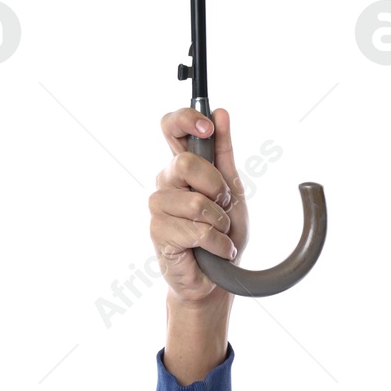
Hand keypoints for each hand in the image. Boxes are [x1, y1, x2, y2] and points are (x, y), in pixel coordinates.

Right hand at [152, 107, 247, 383]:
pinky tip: (217, 250)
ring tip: (219, 232)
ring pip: (196, 202)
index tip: (207, 126)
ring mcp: (159, 207)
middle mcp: (165, 181)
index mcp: (182, 165)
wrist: (217, 277)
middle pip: (185, 163)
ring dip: (220, 221)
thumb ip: (224, 151)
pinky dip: (219, 242)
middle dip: (216, 186)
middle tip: (223, 205)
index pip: (170, 127)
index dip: (185, 119)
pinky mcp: (159, 233)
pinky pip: (198, 230)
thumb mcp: (231, 188)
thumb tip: (220, 112)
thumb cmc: (221, 231)